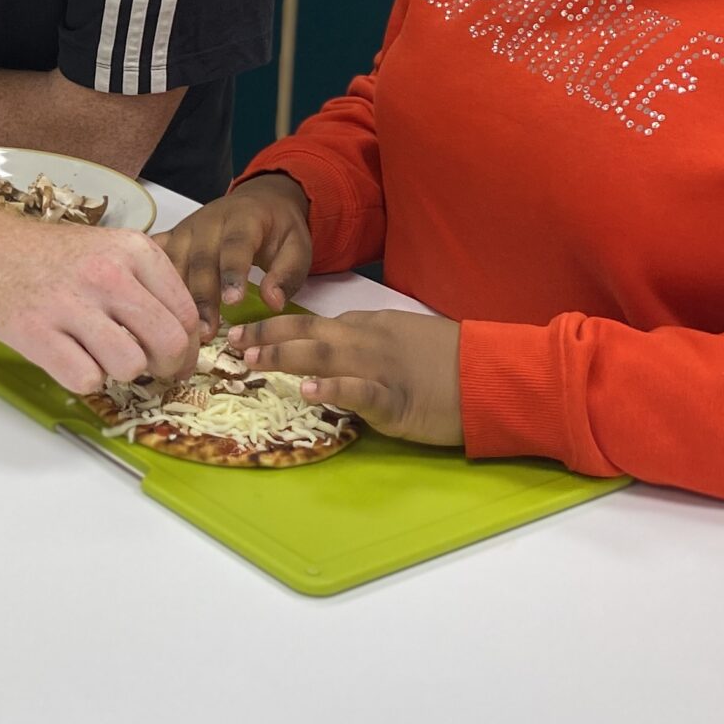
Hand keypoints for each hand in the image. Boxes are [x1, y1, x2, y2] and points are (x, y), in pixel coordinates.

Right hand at [0, 216, 201, 394]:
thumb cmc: (58, 259)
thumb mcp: (113, 251)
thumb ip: (151, 287)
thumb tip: (188, 340)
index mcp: (133, 251)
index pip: (186, 314)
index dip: (188, 347)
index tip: (176, 358)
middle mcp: (105, 274)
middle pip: (168, 344)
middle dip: (165, 367)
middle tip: (150, 369)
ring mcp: (69, 303)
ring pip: (130, 366)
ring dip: (120, 372)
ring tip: (101, 355)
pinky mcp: (35, 332)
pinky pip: (86, 380)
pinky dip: (83, 379)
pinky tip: (72, 358)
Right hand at [155, 172, 313, 329]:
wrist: (260, 201)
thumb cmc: (279, 230)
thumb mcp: (298, 247)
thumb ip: (287, 274)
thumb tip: (272, 302)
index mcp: (243, 218)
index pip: (235, 245)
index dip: (232, 272)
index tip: (233, 303)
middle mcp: (208, 221)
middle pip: (200, 259)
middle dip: (201, 297)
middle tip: (205, 332)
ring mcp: (185, 229)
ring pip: (173, 262)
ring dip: (173, 296)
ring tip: (179, 331)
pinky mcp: (171, 237)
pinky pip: (153, 256)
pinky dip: (145, 276)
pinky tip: (143, 302)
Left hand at [236, 310, 463, 446]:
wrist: (492, 374)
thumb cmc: (450, 360)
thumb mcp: (403, 336)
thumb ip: (366, 339)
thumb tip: (331, 345)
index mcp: (369, 326)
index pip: (313, 322)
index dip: (274, 326)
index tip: (242, 331)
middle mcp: (369, 341)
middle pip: (310, 333)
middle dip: (267, 336)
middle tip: (231, 342)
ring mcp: (382, 369)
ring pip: (326, 355)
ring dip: (285, 356)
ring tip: (252, 361)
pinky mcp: (397, 400)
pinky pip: (360, 392)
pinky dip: (331, 389)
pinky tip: (306, 391)